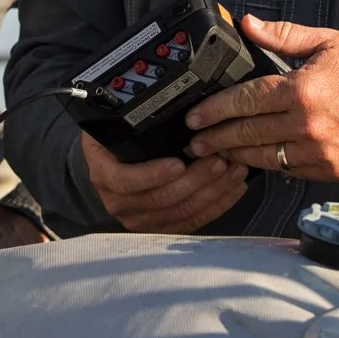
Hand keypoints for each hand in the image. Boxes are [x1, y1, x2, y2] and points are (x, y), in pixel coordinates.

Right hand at [79, 131, 249, 232]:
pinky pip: (192, 222)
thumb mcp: (114, 128)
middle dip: (196, 179)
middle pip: (162, 198)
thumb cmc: (115, 144)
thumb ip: (132, 125)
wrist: (110, 167)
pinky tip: (233, 189)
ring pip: (182, 211)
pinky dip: (216, 205)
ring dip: (213, 191)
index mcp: (105, 174)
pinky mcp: (161, 228)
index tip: (178, 163)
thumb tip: (166, 108)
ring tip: (233, 170)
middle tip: (219, 160)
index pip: (127, 181)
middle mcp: (119, 202)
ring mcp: (140, 219)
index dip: (154, 174)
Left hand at [184, 15, 338, 181]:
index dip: (215, 109)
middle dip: (215, 138)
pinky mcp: (331, 171)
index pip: (246, 100)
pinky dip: (270, 166)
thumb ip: (283, 36)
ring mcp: (320, 153)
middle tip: (193, 140)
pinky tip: (255, 160)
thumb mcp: (326, 41)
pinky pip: (291, 171)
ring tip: (215, 154)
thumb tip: (247, 23)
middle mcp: (307, 125)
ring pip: (265, 158)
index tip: (194, 116)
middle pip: (248, 133)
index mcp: (302, 90)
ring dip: (236, 156)